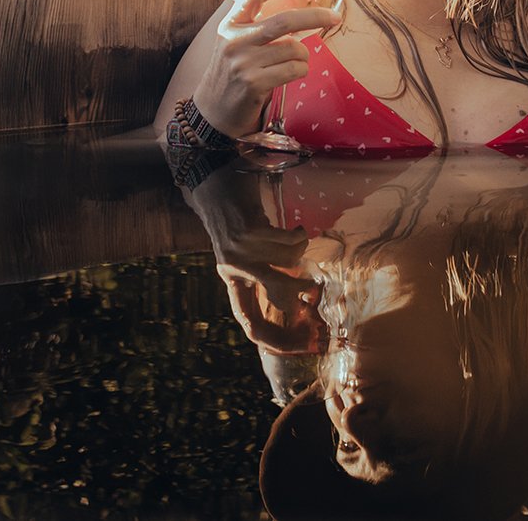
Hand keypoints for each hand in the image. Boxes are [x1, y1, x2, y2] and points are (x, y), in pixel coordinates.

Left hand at [183, 165, 323, 354]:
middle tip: (313, 284)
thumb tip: (297, 305)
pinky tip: (295, 228)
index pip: (250, 324)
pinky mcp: (249, 232)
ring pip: (289, 262)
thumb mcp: (247, 255)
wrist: (214, 182)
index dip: (278, 340)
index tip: (307, 344)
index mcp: (233, 281)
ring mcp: (240, 252)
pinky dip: (298, 235)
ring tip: (297, 238)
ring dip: (299, 250)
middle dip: (302, 289)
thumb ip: (265, 277)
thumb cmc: (238, 220)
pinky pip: (289, 242)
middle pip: (280, 296)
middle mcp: (234, 270)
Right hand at [191, 0, 336, 135]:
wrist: (213, 111)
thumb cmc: (233, 72)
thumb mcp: (235, 42)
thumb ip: (257, 25)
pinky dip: (301, 70)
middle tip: (335, 16)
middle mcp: (234, 40)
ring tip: (294, 62)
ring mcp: (243, 62)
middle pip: (284, 21)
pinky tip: (292, 74)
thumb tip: (298, 13)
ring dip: (303, 55)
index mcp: (230, 24)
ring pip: (293, 48)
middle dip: (315, 16)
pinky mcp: (254, 83)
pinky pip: (294, 69)